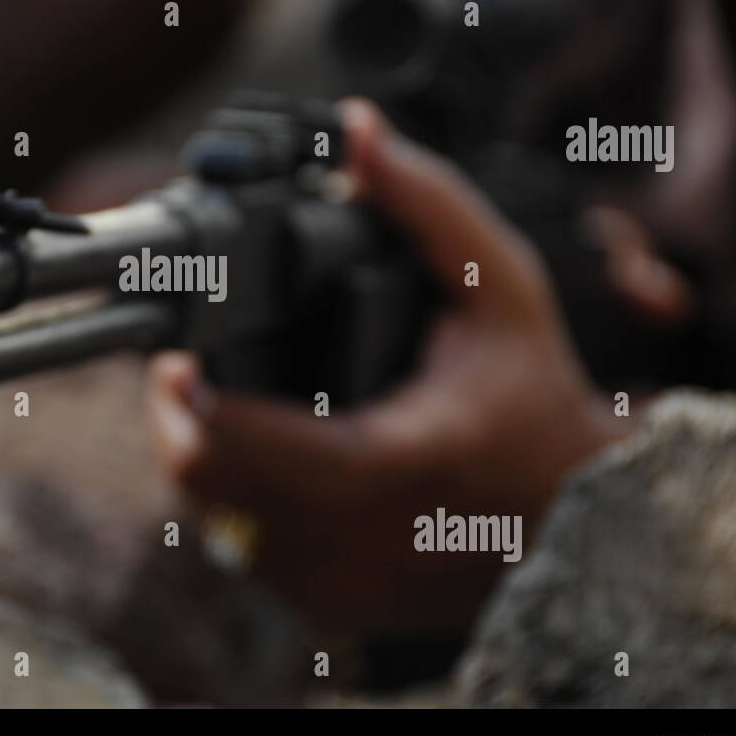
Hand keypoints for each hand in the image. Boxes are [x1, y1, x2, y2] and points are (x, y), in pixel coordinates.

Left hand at [146, 98, 629, 635]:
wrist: (563, 512)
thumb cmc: (527, 389)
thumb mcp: (496, 282)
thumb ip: (423, 202)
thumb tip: (356, 128)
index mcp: (404, 459)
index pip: (269, 453)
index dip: (202, 411)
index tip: (172, 364)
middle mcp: (363, 538)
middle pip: (212, 485)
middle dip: (182, 418)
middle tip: (185, 370)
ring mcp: (339, 585)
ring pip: (214, 518)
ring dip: (204, 456)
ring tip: (227, 405)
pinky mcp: (324, 607)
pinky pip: (237, 547)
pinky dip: (234, 497)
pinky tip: (265, 457)